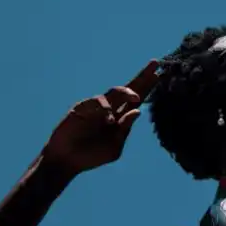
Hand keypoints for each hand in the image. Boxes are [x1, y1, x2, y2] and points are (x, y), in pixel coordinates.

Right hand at [42, 61, 159, 175]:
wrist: (67, 161)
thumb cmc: (92, 156)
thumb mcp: (114, 147)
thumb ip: (125, 130)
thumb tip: (138, 111)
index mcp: (121, 119)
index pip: (137, 100)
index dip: (147, 88)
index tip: (159, 75)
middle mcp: (111, 109)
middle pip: (129, 89)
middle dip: (142, 77)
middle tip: (155, 64)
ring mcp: (96, 108)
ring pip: (114, 92)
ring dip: (127, 92)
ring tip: (136, 97)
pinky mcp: (81, 108)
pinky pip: (96, 102)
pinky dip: (105, 109)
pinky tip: (109, 119)